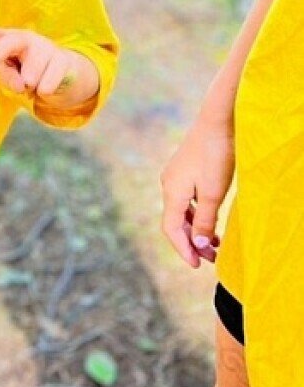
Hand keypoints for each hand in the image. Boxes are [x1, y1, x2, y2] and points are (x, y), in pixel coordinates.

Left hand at [0, 27, 87, 100]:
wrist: (63, 70)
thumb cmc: (26, 70)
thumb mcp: (12, 74)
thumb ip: (10, 77)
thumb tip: (22, 85)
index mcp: (8, 39)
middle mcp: (26, 38)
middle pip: (9, 42)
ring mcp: (45, 46)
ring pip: (31, 73)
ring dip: (29, 85)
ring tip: (31, 84)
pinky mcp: (62, 59)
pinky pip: (48, 82)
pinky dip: (44, 90)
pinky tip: (46, 88)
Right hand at [160, 119, 233, 267]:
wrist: (217, 121)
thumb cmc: (216, 156)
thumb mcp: (213, 193)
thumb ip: (204, 221)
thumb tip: (198, 245)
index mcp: (172, 192)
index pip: (172, 230)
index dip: (183, 250)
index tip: (198, 266)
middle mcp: (168, 185)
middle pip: (175, 222)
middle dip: (192, 242)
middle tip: (212, 258)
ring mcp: (175, 176)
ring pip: (182, 211)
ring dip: (196, 230)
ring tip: (215, 243)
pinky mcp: (184, 170)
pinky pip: (187, 200)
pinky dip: (197, 214)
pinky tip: (211, 219)